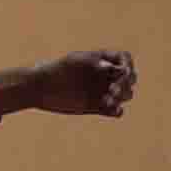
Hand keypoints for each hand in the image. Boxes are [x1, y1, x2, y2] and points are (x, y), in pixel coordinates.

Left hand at [9, 51, 134, 119]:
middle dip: (125, 84)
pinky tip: (114, 111)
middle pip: (129, 78)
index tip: (124, 71)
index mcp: (103, 61)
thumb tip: (117, 68)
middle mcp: (106, 76)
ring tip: (108, 100)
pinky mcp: (97, 107)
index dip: (128, 65)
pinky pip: (115, 110)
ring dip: (122, 97)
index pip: (125, 59)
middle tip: (112, 90)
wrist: (41, 87)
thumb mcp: (77, 61)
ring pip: (125, 94)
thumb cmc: (58, 69)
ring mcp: (103, 91)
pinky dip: (118, 111)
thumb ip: (96, 62)